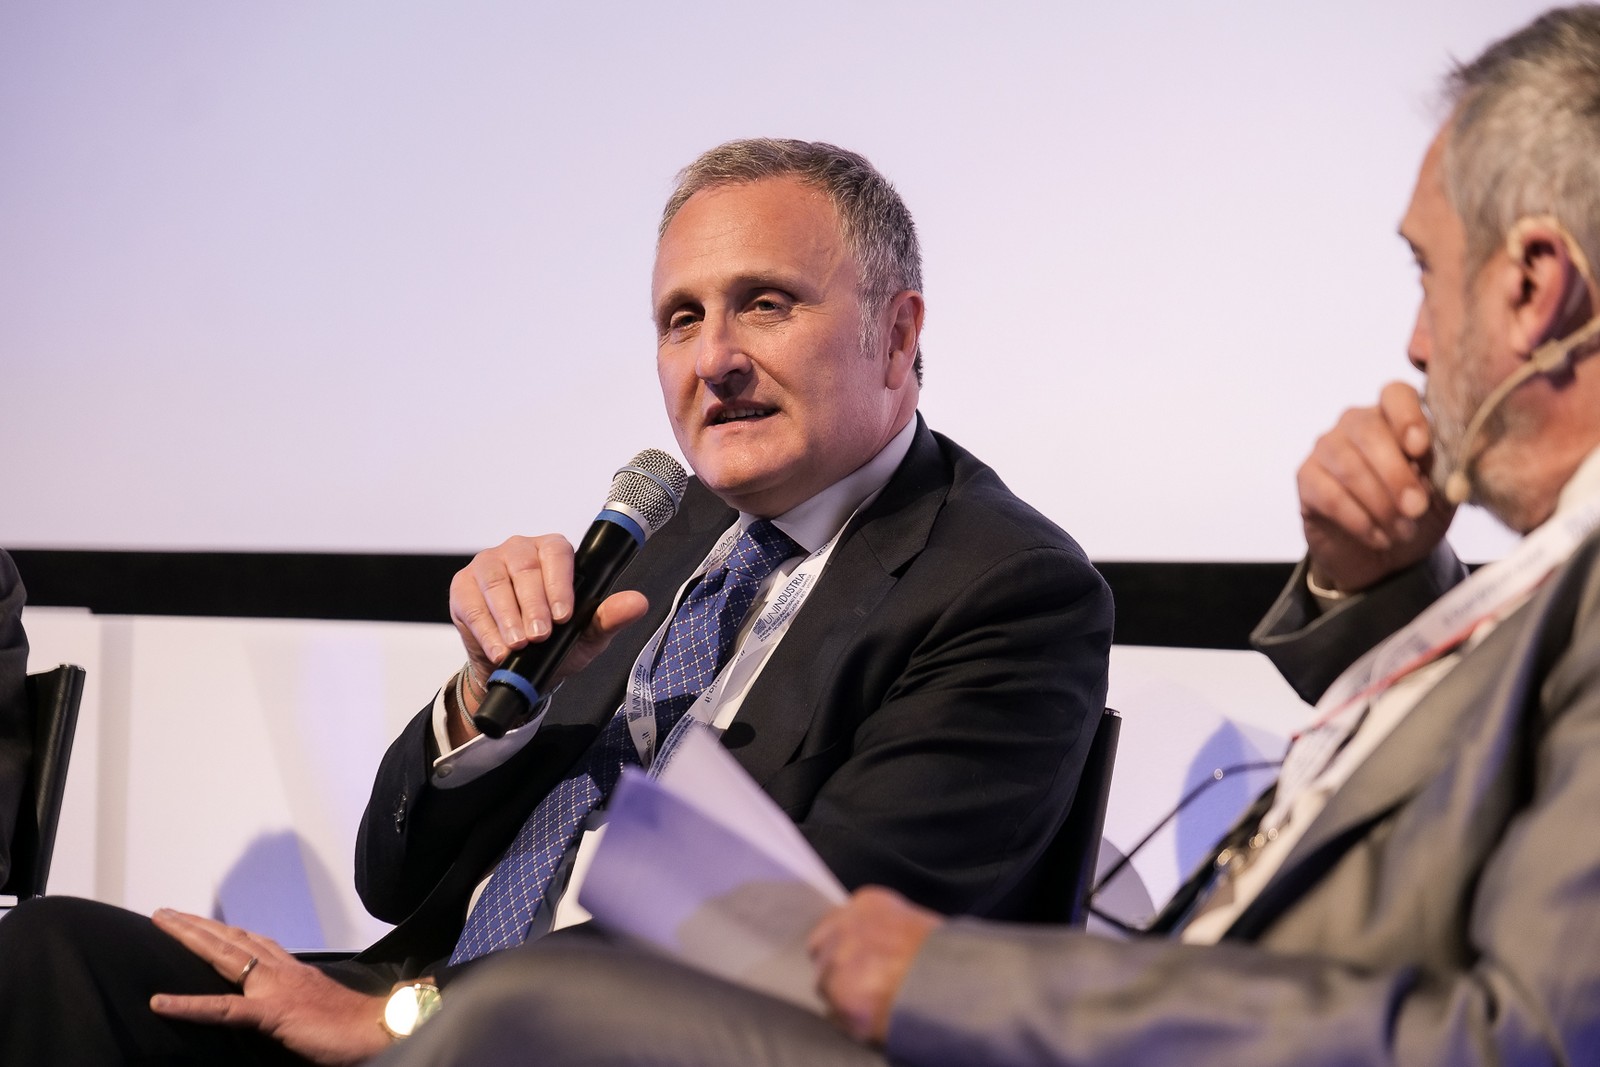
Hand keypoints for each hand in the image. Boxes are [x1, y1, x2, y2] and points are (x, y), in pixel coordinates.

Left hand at [148, 909, 390, 1065]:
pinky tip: (161, 1003)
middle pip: (231, 939)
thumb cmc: (352, 1024)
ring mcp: (274, 988)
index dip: (222, 931)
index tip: (199, 922)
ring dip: (191, 938)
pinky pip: (223, 1009)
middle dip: (197, 924)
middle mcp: (280, 971)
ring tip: (163, 924)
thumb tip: (285, 1006)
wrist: (377, 1028)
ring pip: (225, 956)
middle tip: (165, 911)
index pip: (250, 942)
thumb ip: (296, 1000)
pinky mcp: (271, 1012)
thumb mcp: (317, 1005)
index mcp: (290, 970)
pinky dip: (189, 1006)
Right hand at [450, 534, 649, 700]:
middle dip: (533, 605)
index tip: (563, 615)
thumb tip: (638, 603)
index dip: (559, 584)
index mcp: (553, 553)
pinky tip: (498, 649)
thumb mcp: (587, 634)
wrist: (516, 669)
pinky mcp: (463, 586)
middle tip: (540, 635)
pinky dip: (485, 629)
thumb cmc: (554, 643)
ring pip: (495, 584)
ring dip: (507, 617)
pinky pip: (472, 604)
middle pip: (524, 568)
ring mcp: (488, 565)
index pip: (557, 554)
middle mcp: (519, 551)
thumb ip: (610, 617)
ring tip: (518, 645)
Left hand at [807, 887, 943, 1045]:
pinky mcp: (841, 1000)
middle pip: (821, 951)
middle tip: (862, 983)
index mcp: (865, 904)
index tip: (857, 958)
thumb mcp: (916, 922)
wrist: (957, 983)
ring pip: (825, 985)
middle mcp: (844, 929)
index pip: (834, 923)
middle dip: (837, 966)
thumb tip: (873, 947)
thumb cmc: (946, 955)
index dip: (845, 945)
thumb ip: (884, 929)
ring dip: (843, 994)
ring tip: (874, 1003)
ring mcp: (839, 965)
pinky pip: (834, 1014)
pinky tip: (873, 1018)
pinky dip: (849, 1019)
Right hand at [1298, 381, 1454, 593]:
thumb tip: (1447, 469)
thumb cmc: (1415, 514)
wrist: (1384, 556)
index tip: (1420, 449)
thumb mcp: (1443, 494)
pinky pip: (1329, 495)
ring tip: (1403, 532)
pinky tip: (1378, 538)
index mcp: (1395, 417)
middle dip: (1395, 473)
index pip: (1395, 394)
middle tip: (1416, 508)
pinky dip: (1358, 520)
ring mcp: (1326, 448)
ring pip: (1348, 466)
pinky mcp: (1306, 479)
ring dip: (1379, 504)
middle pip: (1368, 430)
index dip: (1407, 416)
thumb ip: (1446, 473)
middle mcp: (1356, 424)